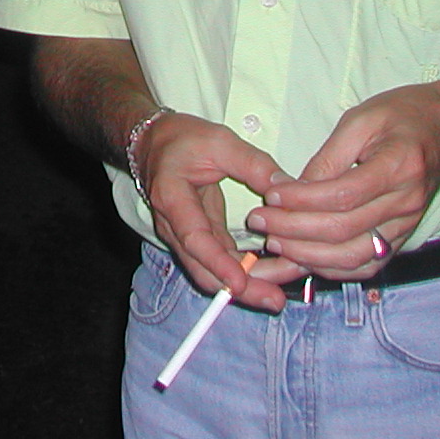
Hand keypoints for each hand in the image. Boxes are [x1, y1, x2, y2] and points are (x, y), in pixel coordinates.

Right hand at [136, 111, 294, 310]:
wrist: (153, 143)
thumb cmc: (182, 139)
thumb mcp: (219, 141)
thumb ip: (253, 164)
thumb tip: (286, 190)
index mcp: (173, 198)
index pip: (194, 238)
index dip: (217, 263)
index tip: (240, 283)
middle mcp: (174, 226)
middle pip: (204, 270)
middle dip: (240, 289)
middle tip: (276, 299)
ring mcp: (186, 237)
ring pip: (213, 274)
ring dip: (246, 286)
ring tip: (280, 293)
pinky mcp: (201, 239)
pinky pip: (221, 264)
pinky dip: (245, 273)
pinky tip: (271, 277)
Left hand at [244, 83, 439, 280]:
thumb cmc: (402, 115)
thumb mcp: (361, 119)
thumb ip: (328, 156)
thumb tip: (292, 187)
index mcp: (398, 167)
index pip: (343, 195)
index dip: (302, 200)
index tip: (270, 193)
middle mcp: (406, 203)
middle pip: (345, 231)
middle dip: (294, 230)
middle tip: (259, 221)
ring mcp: (407, 226)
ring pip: (355, 257)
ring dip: (310, 256)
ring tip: (274, 244)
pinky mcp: (402, 238)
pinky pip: (367, 265)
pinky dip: (334, 269)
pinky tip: (304, 260)